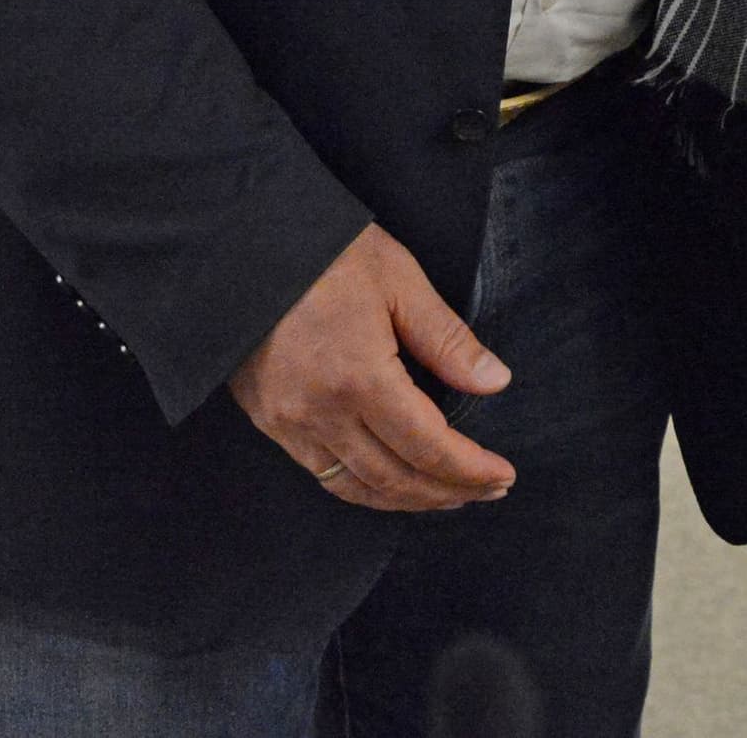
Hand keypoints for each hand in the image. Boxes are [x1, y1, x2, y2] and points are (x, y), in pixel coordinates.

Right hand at [226, 223, 516, 512]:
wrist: (243, 246)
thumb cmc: (326, 252)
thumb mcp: (400, 282)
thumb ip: (448, 340)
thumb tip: (496, 382)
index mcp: (359, 378)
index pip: (428, 447)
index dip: (470, 469)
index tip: (503, 477)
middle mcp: (320, 413)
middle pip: (394, 479)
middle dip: (446, 492)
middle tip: (488, 490)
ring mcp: (287, 422)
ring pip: (355, 488)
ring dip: (406, 500)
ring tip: (447, 494)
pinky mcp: (268, 420)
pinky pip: (322, 473)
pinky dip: (363, 488)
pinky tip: (390, 480)